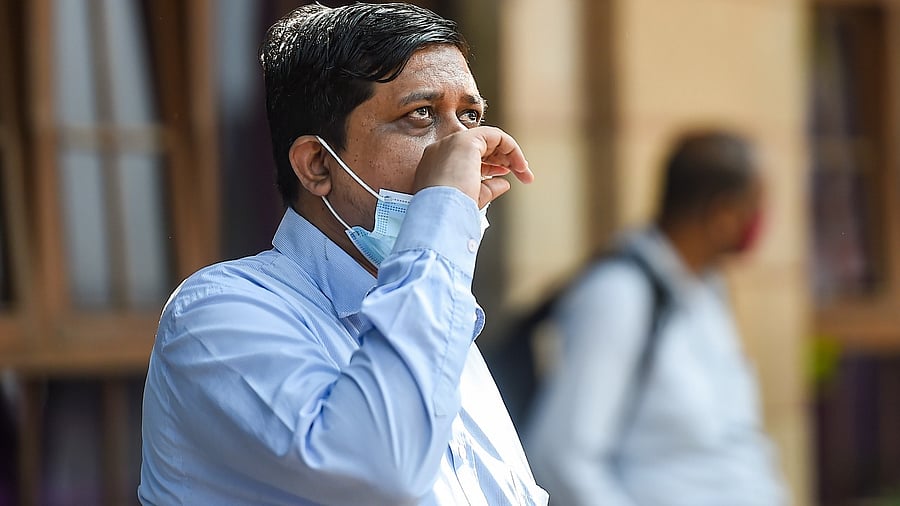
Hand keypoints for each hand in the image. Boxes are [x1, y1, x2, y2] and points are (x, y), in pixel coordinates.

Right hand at [412, 126, 532, 207]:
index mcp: (436, 164)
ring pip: (488, 139)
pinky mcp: (467, 140)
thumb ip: (487, 188)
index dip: (489, 165)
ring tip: (523, 170)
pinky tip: (519, 164)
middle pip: (479, 146)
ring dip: (509, 154)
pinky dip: (510, 147)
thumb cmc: (449, 212)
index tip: (504, 176)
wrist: (441, 213)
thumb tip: (503, 183)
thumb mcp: (470, 199)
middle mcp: (442, 150)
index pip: (467, 157)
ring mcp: (452, 143)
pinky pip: (495, 135)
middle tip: (521, 173)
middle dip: (503, 159)